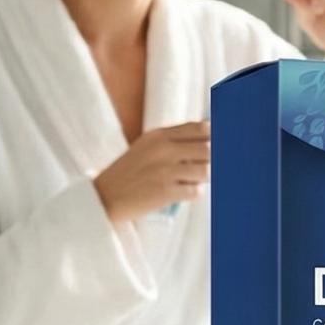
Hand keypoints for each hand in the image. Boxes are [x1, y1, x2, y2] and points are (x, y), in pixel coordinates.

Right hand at [93, 122, 210, 222]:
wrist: (105, 196)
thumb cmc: (131, 171)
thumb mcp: (148, 146)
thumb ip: (175, 140)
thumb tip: (211, 137)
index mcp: (159, 135)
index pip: (200, 128)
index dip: (216, 136)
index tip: (219, 145)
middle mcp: (163, 149)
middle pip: (209, 148)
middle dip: (214, 159)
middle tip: (205, 166)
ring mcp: (165, 171)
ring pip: (207, 171)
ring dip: (204, 177)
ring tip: (192, 179)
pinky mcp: (166, 192)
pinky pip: (196, 191)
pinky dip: (194, 192)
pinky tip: (183, 191)